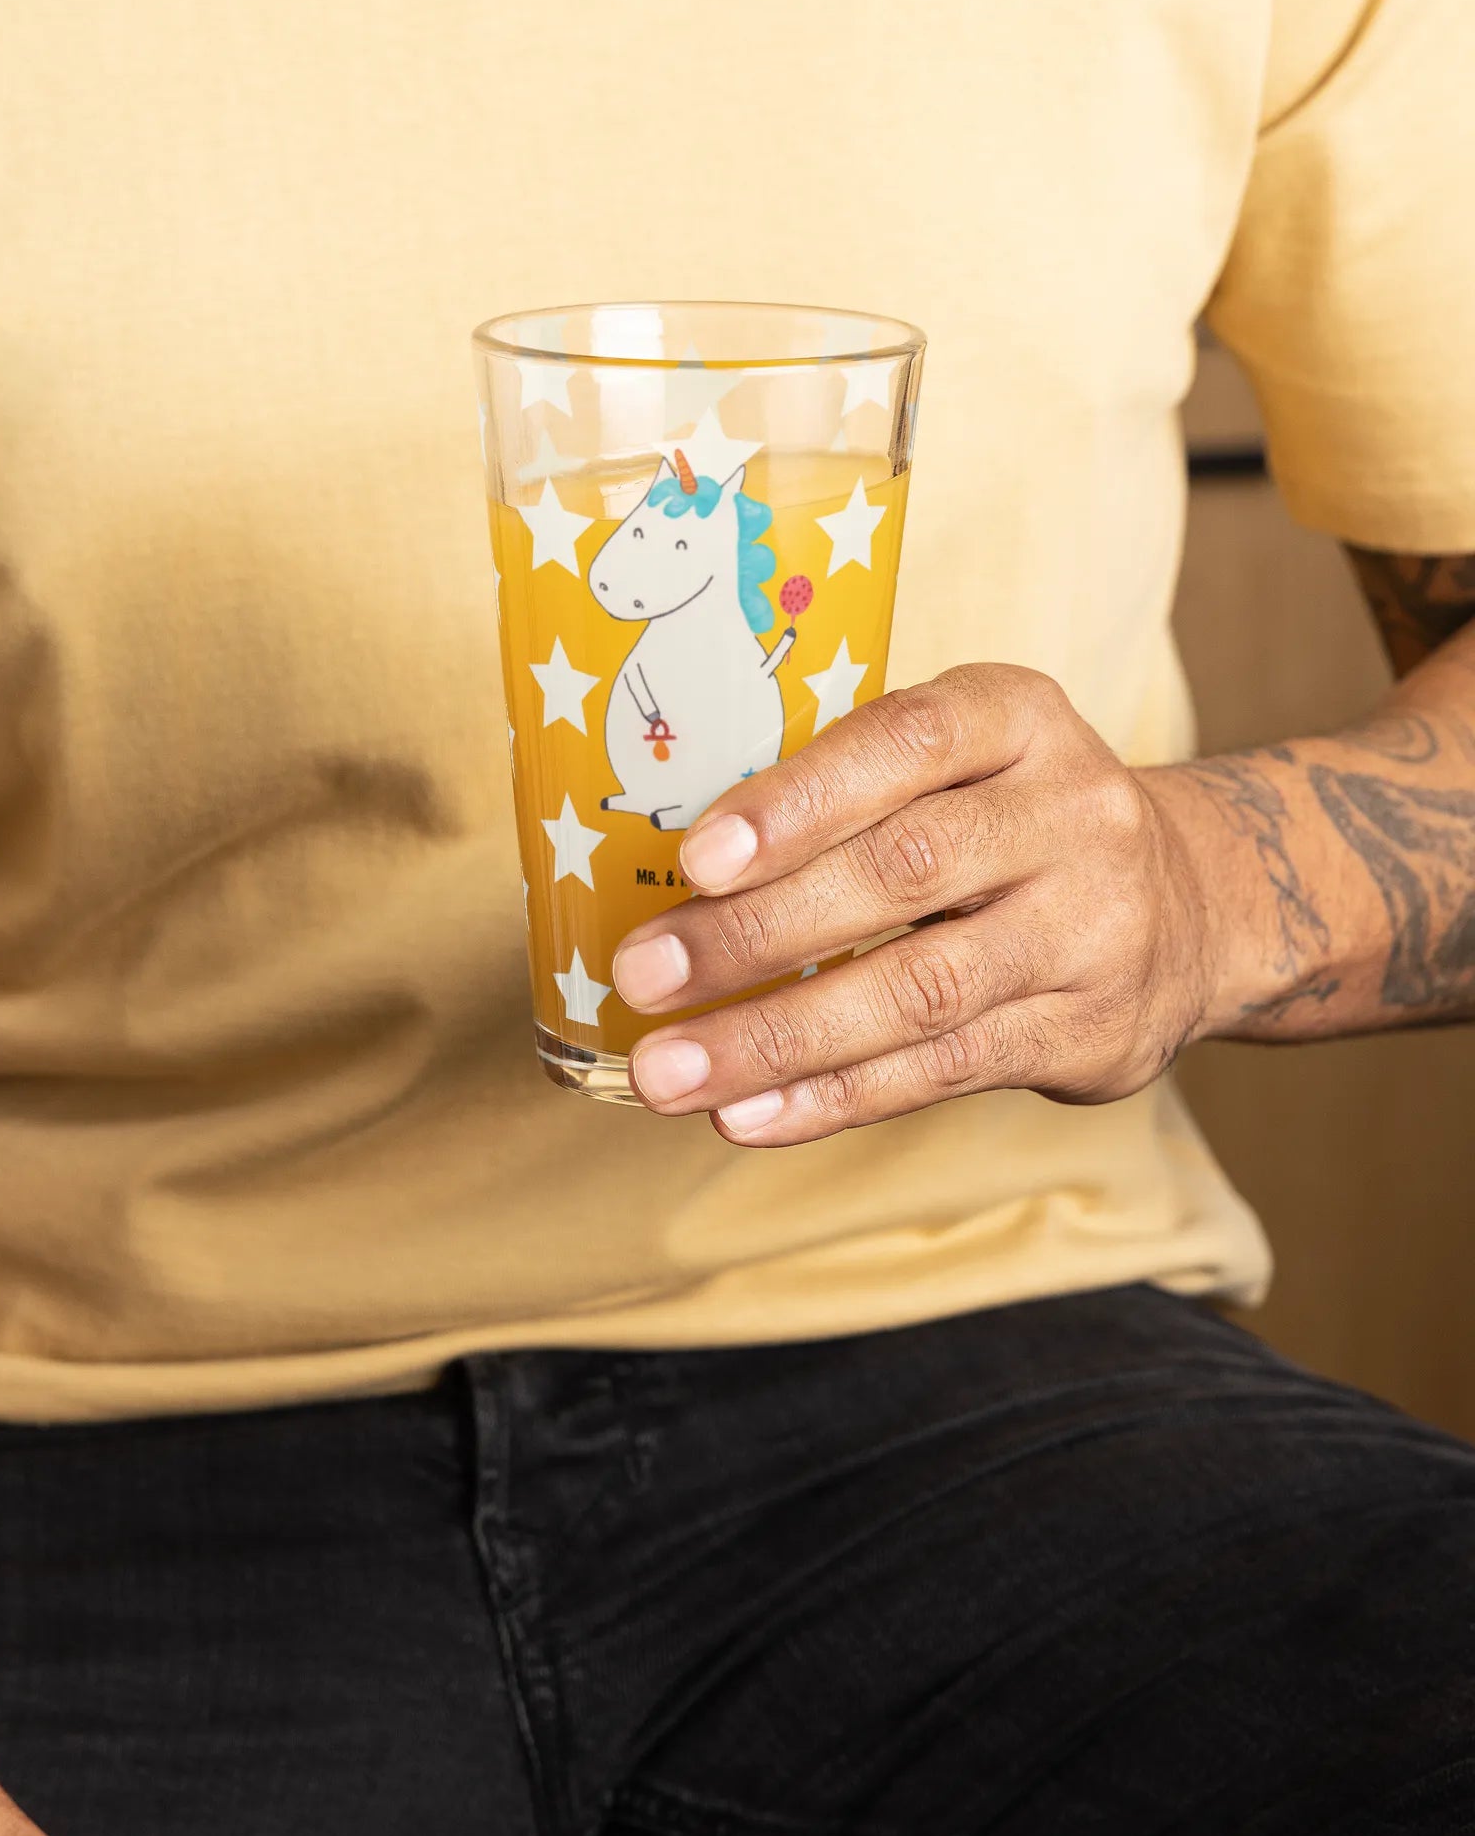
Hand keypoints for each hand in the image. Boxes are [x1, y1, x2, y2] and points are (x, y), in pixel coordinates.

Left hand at [610, 664, 1218, 1144]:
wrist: (1192, 907)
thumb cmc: (1009, 825)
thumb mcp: (960, 764)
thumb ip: (848, 796)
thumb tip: (673, 884)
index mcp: (1017, 719)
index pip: (907, 742)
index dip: (798, 801)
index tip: (696, 858)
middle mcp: (1070, 815)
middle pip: (903, 874)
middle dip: (756, 932)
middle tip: (644, 976)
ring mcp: (1089, 929)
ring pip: (919, 991)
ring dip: (777, 1038)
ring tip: (669, 1071)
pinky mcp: (1086, 1031)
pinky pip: (942, 1070)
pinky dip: (833, 1097)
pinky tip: (746, 1116)